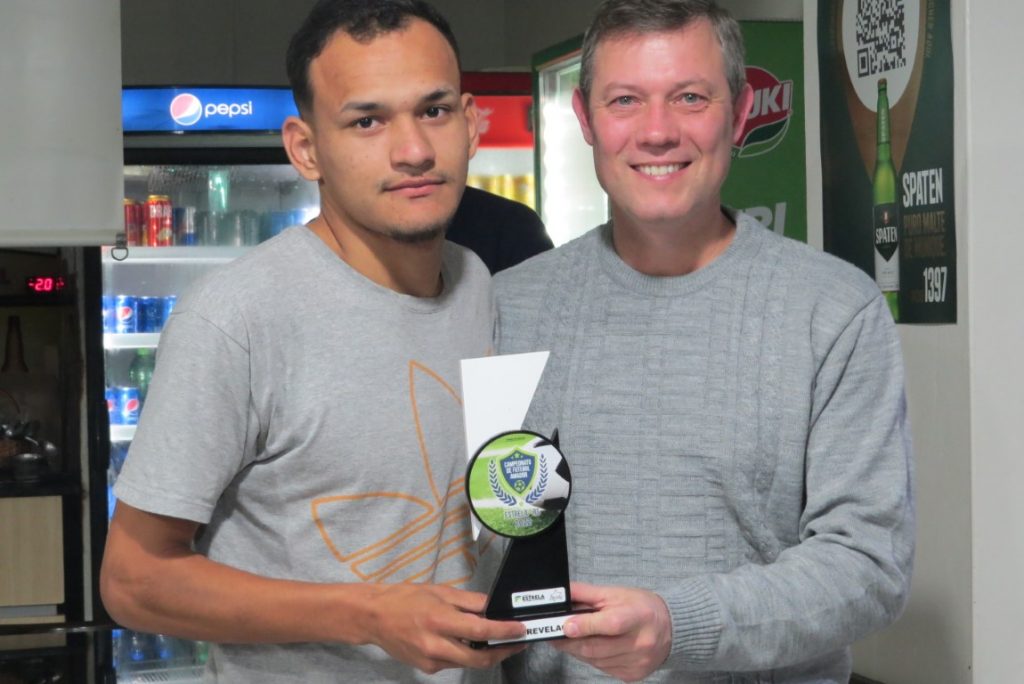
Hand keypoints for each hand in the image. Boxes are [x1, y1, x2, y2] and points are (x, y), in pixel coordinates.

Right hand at [361, 584, 525, 673]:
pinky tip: (468, 643)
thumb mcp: (440, 591)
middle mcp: (436, 645)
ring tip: (498, 641)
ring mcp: (431, 660)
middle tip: (517, 642)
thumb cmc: (405, 599)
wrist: (374, 618)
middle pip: (479, 658)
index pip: (481, 629)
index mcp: (440, 620)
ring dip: (485, 654)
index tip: (520, 630)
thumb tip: (493, 606)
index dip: (504, 631)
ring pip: (468, 663)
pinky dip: (465, 654)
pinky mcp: (427, 669)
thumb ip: (469, 601)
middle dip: (503, 651)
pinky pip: (454, 663)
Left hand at [552, 582, 671, 681]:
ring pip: (596, 661)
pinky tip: (589, 648)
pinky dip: (591, 659)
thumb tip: (561, 594)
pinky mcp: (633, 675)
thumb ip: (586, 593)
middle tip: (554, 635)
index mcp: (638, 617)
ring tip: (569, 640)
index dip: (586, 626)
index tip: (565, 626)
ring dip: (578, 651)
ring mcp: (637, 662)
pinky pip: (603, 669)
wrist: (671, 628)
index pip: (610, 624)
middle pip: (597, 648)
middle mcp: (640, 643)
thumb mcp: (615, 593)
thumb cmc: (640, 607)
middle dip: (570, 643)